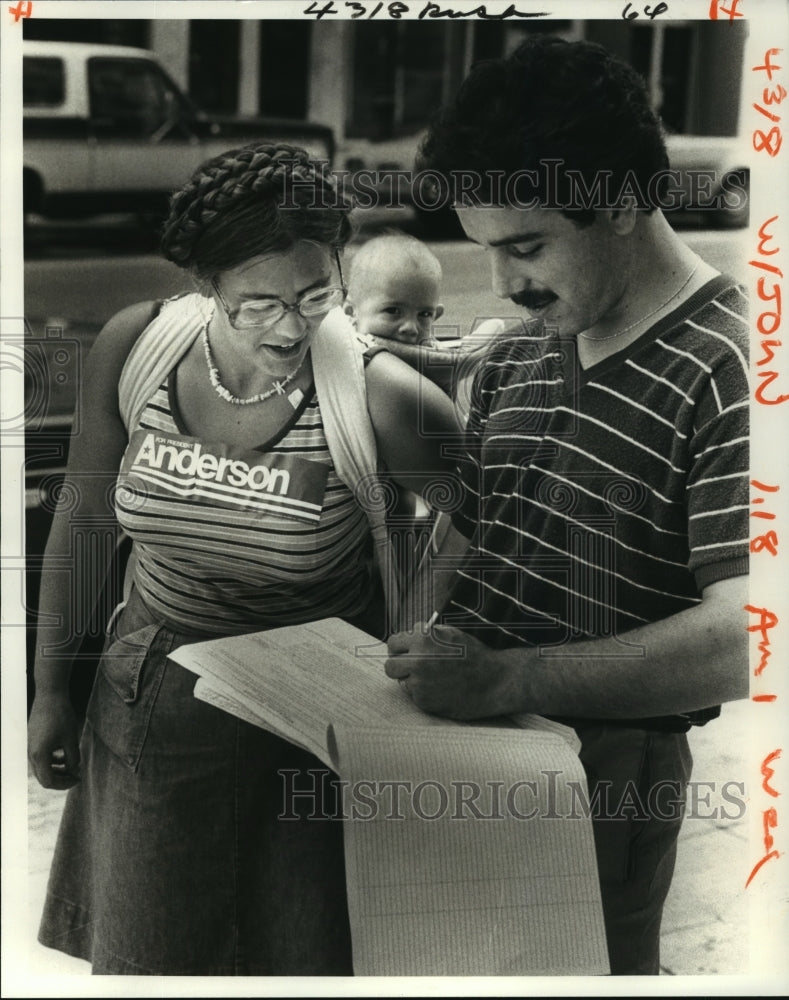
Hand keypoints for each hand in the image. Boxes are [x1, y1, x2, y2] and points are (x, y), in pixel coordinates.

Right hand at [28, 691, 81, 788]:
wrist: (50, 695)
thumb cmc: (62, 715)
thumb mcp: (71, 739)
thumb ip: (72, 759)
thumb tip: (73, 771)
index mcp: (39, 755)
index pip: (49, 782)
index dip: (64, 784)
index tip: (78, 778)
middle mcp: (30, 753)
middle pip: (44, 777)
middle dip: (61, 779)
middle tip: (77, 776)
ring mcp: (30, 747)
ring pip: (42, 768)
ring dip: (57, 770)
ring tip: (73, 766)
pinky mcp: (32, 741)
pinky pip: (41, 757)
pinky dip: (52, 761)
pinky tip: (65, 756)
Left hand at [385, 622, 523, 719]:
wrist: (495, 681)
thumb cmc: (475, 655)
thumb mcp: (452, 634)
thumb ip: (427, 634)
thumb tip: (409, 635)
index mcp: (423, 639)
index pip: (393, 643)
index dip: (399, 647)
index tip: (405, 651)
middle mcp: (418, 660)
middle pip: (390, 665)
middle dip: (400, 665)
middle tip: (412, 667)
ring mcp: (420, 683)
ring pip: (402, 682)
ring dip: (412, 680)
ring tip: (433, 678)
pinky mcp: (425, 701)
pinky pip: (415, 696)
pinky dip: (424, 693)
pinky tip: (441, 689)